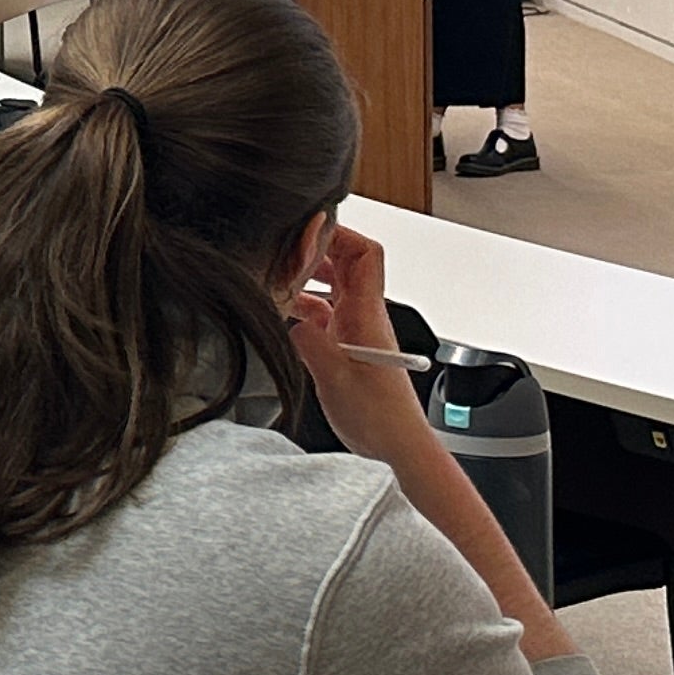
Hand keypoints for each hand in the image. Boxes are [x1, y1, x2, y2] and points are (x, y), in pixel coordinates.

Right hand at [286, 223, 426, 452]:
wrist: (399, 446)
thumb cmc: (380, 418)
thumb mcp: (334, 378)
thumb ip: (309, 340)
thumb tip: (289, 314)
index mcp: (368, 314)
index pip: (364, 253)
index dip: (337, 232)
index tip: (305, 228)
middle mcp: (365, 315)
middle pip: (345, 261)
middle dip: (312, 248)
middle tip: (279, 251)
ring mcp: (357, 329)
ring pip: (333, 285)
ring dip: (305, 276)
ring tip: (274, 279)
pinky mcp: (349, 346)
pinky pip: (325, 311)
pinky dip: (303, 305)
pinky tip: (282, 315)